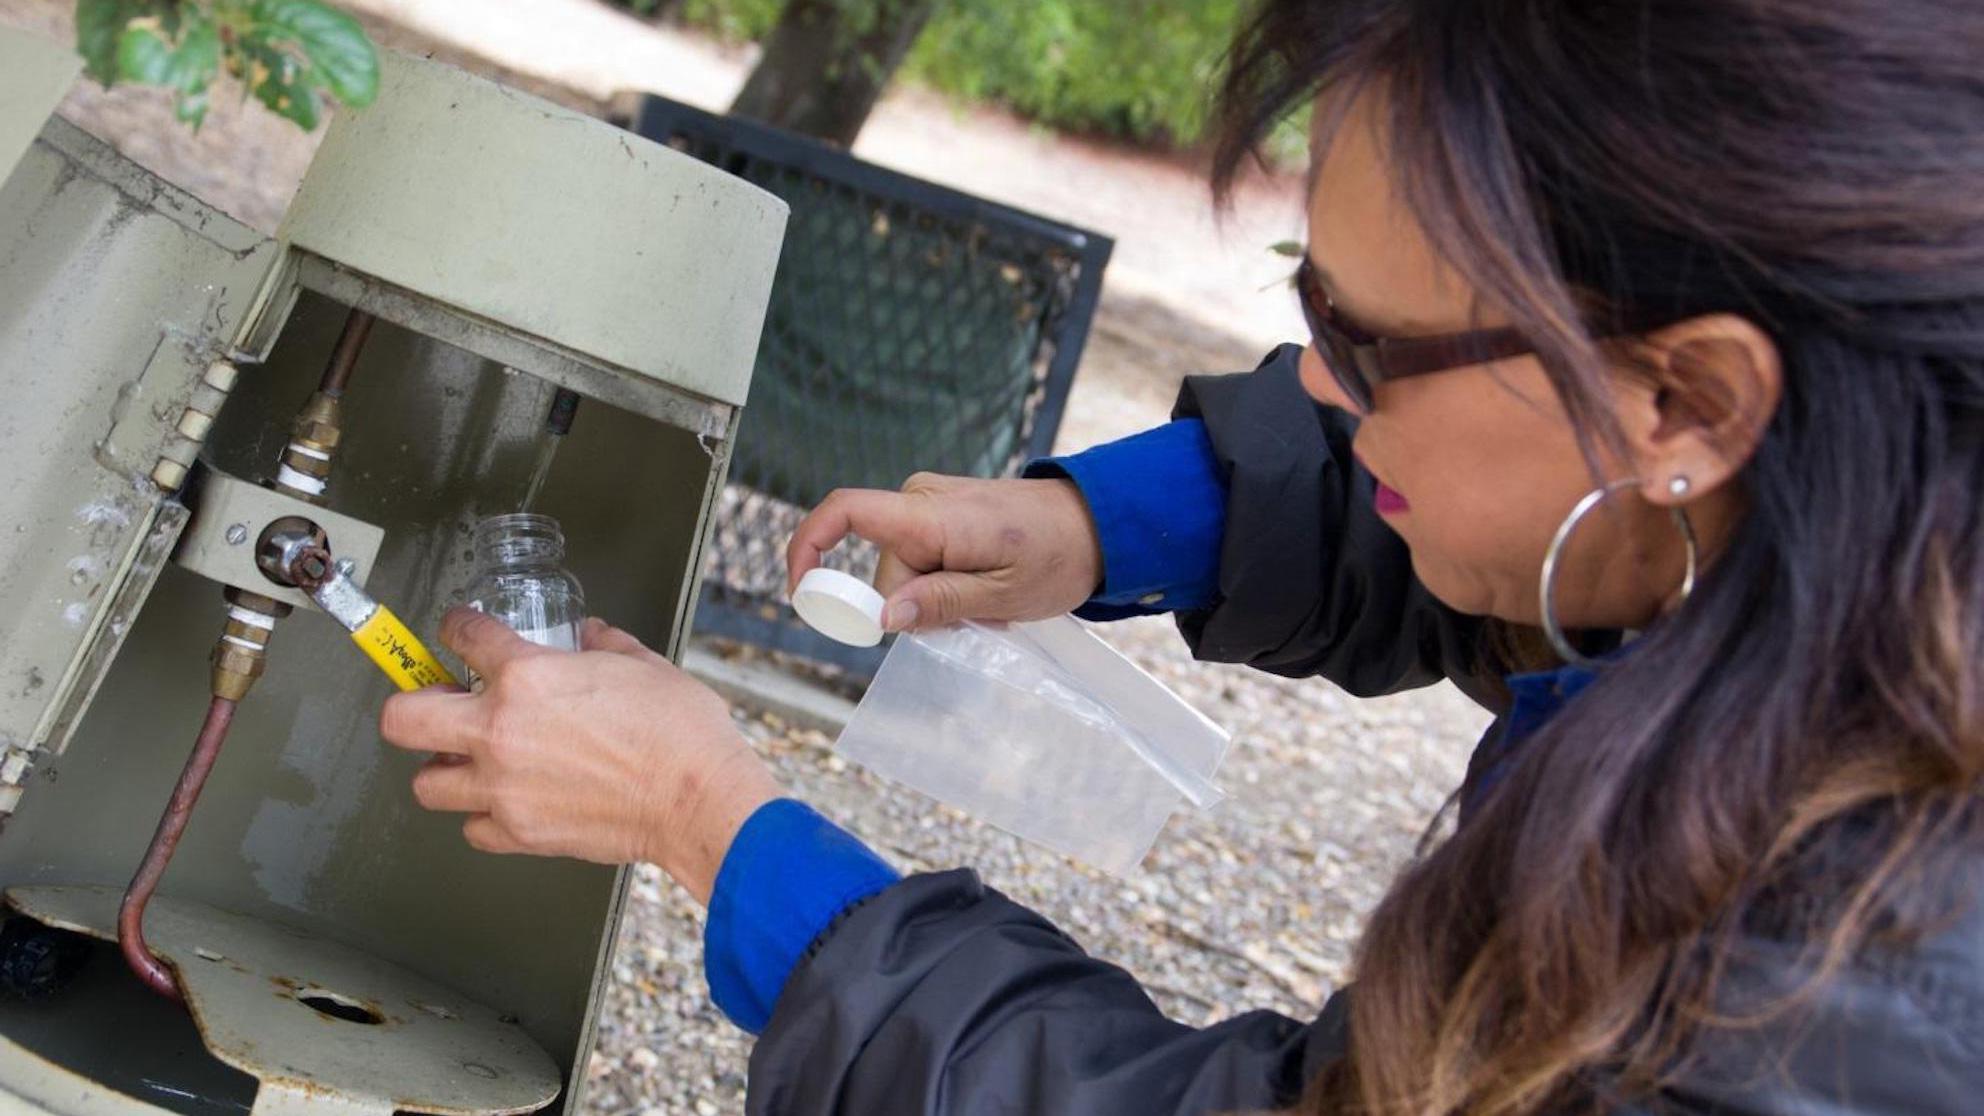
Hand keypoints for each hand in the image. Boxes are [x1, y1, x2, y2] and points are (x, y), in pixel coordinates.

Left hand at [378, 609, 780, 902]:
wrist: (697, 800)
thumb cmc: (680, 734)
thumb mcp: (643, 664)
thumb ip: (603, 645)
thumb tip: (590, 638)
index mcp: (529, 676)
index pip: (463, 636)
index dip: (456, 627)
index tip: (457, 632)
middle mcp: (501, 730)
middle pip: (403, 718)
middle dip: (411, 706)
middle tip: (433, 703)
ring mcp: (503, 787)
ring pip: (426, 784)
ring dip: (443, 769)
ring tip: (467, 762)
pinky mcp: (519, 832)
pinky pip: (472, 828)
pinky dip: (482, 817)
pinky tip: (505, 802)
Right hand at [787, 473, 1103, 631]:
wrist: (1097, 523)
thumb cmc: (1058, 556)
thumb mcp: (1002, 596)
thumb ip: (940, 603)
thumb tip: (884, 617)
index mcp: (932, 515)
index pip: (845, 512)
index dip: (809, 548)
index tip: (804, 593)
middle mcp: (922, 498)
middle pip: (884, 569)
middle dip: (914, 605)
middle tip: (973, 620)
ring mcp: (931, 502)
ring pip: (903, 569)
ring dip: (934, 597)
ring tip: (988, 603)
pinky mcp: (941, 512)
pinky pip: (921, 556)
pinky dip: (943, 582)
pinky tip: (982, 591)